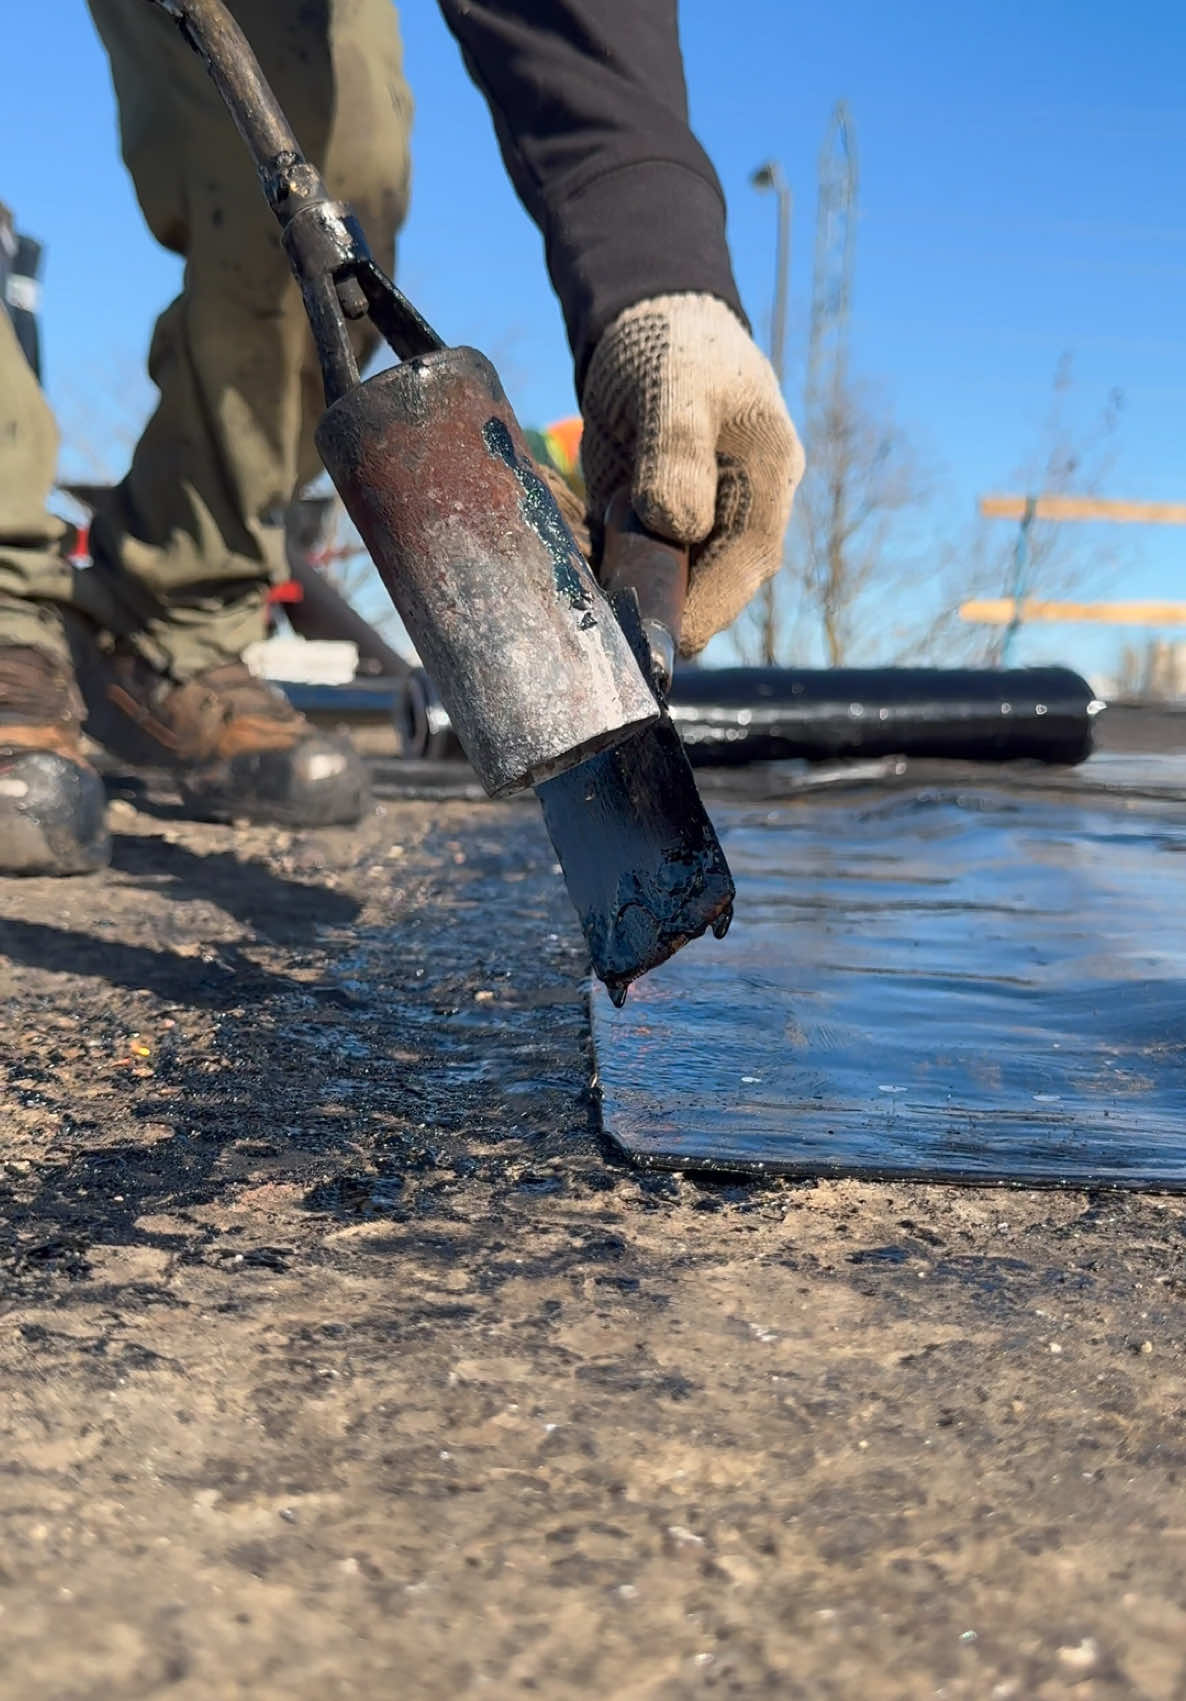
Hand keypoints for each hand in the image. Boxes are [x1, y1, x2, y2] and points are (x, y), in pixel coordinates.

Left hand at [581, 293, 803, 654]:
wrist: (653, 330)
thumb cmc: (677, 350)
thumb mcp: (677, 384)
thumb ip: (678, 450)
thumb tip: (679, 526)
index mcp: (765, 495)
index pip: (736, 579)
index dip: (688, 609)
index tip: (629, 615)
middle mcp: (736, 529)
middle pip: (696, 599)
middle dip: (640, 597)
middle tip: (582, 576)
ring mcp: (693, 537)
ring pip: (655, 591)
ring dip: (607, 580)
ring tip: (571, 537)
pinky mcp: (652, 537)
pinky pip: (622, 570)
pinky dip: (589, 561)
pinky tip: (564, 524)